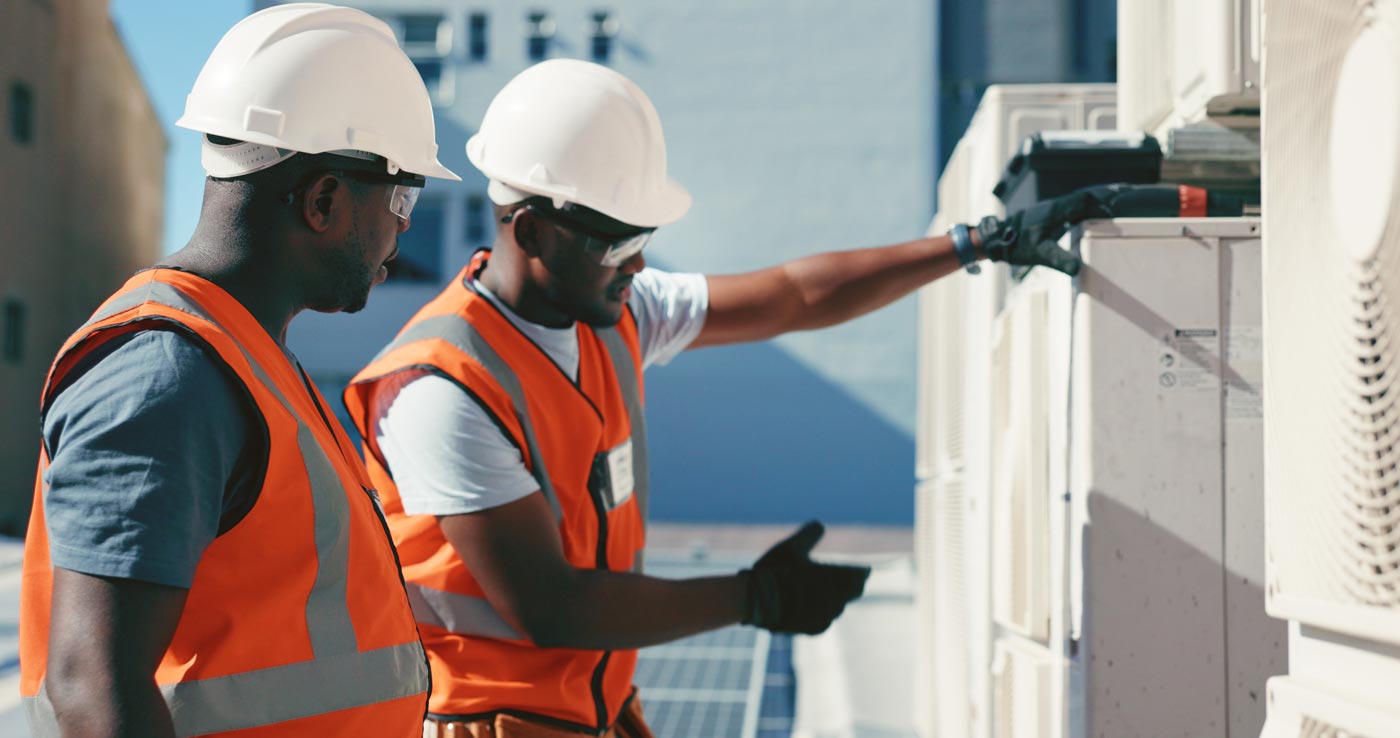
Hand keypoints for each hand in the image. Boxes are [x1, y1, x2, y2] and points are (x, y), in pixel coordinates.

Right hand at [740, 521, 870, 634]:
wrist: (758, 602)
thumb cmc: (776, 570)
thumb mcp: (791, 547)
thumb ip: (808, 536)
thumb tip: (820, 524)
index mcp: (836, 578)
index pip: (860, 576)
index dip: (861, 571)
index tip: (862, 569)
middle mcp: (836, 600)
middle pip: (852, 593)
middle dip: (850, 585)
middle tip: (847, 579)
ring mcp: (825, 617)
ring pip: (837, 608)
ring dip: (834, 600)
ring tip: (824, 593)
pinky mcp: (814, 629)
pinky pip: (824, 621)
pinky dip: (820, 614)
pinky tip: (811, 608)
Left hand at [975, 184, 1126, 275]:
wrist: (998, 239)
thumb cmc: (1018, 244)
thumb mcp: (1040, 254)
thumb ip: (1059, 260)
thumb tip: (1077, 269)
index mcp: (1058, 210)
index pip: (1087, 198)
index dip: (1106, 196)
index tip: (1125, 194)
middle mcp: (1058, 205)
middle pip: (1088, 194)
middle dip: (1108, 193)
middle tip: (1129, 191)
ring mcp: (1055, 208)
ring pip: (1081, 198)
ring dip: (1099, 198)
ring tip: (1120, 199)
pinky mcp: (1052, 214)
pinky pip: (1075, 205)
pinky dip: (1090, 205)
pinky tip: (1097, 211)